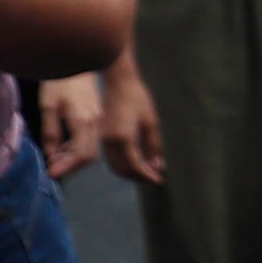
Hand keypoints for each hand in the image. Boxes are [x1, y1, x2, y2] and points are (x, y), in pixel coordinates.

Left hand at [35, 73, 103, 177]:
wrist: (75, 60)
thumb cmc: (58, 81)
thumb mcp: (48, 106)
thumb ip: (50, 132)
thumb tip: (52, 155)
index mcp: (84, 120)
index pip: (81, 154)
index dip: (66, 167)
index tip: (51, 173)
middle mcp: (95, 122)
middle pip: (88, 156)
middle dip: (70, 166)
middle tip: (51, 168)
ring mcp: (97, 120)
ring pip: (89, 149)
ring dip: (72, 158)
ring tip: (53, 159)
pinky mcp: (95, 117)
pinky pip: (88, 139)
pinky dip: (75, 148)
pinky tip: (61, 148)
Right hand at [98, 68, 167, 183]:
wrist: (118, 82)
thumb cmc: (138, 98)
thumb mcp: (151, 122)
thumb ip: (154, 146)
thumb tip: (158, 166)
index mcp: (124, 138)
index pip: (136, 166)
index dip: (148, 176)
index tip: (159, 180)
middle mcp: (110, 142)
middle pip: (123, 170)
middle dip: (139, 177)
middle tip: (154, 177)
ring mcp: (103, 139)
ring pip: (115, 166)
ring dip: (130, 172)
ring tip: (146, 171)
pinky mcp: (101, 136)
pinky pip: (111, 158)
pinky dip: (122, 164)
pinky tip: (135, 161)